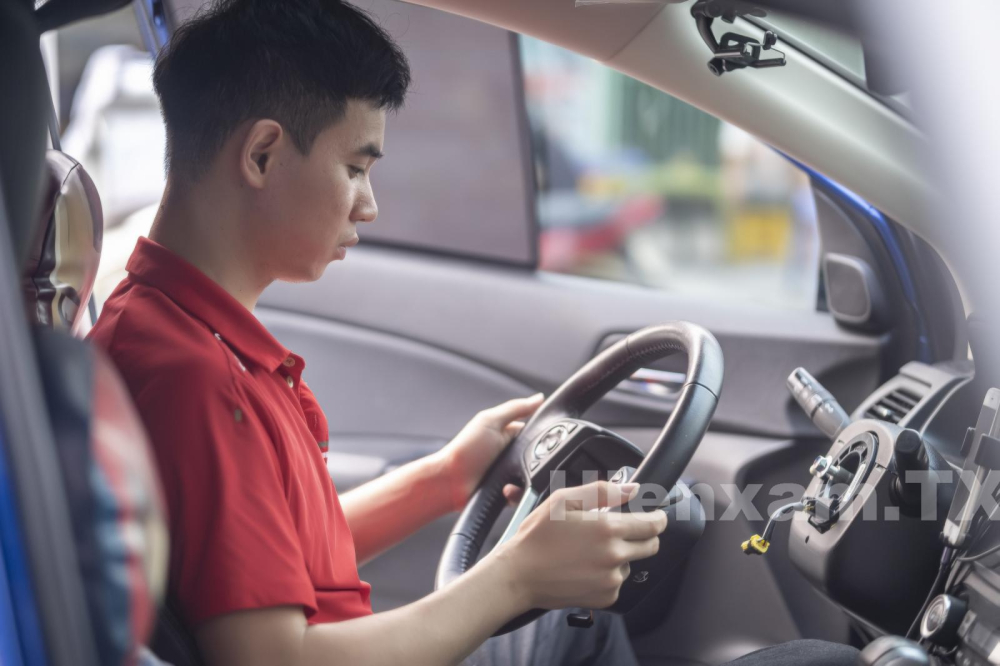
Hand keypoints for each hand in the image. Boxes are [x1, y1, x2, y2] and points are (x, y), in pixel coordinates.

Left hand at [438, 394, 543, 510]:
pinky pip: (524, 493)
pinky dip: (518, 493)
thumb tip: (540, 398)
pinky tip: (507, 490)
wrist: (449, 482)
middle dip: (539, 462)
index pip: (536, 433)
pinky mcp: (508, 492)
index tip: (553, 439)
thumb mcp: (490, 422)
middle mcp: (511, 454)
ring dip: (528, 479)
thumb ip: (515, 409)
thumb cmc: (465, 450)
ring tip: (512, 479)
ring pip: (534, 477)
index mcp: (508, 434)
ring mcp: (510, 474)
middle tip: (528, 463)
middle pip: (538, 457)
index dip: (545, 435)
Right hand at [493, 481, 667, 610]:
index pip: (653, 524)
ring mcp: (611, 580)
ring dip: (621, 555)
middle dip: (644, 535)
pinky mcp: (605, 597)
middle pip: (651, 546)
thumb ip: (602, 491)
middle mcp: (614, 556)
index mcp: (607, 529)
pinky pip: (618, 582)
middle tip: (622, 530)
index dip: (658, 518)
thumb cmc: (537, 536)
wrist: (519, 575)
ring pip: (632, 564)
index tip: (655, 515)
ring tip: (591, 551)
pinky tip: (586, 567)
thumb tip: (632, 490)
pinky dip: (608, 574)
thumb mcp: (563, 500)